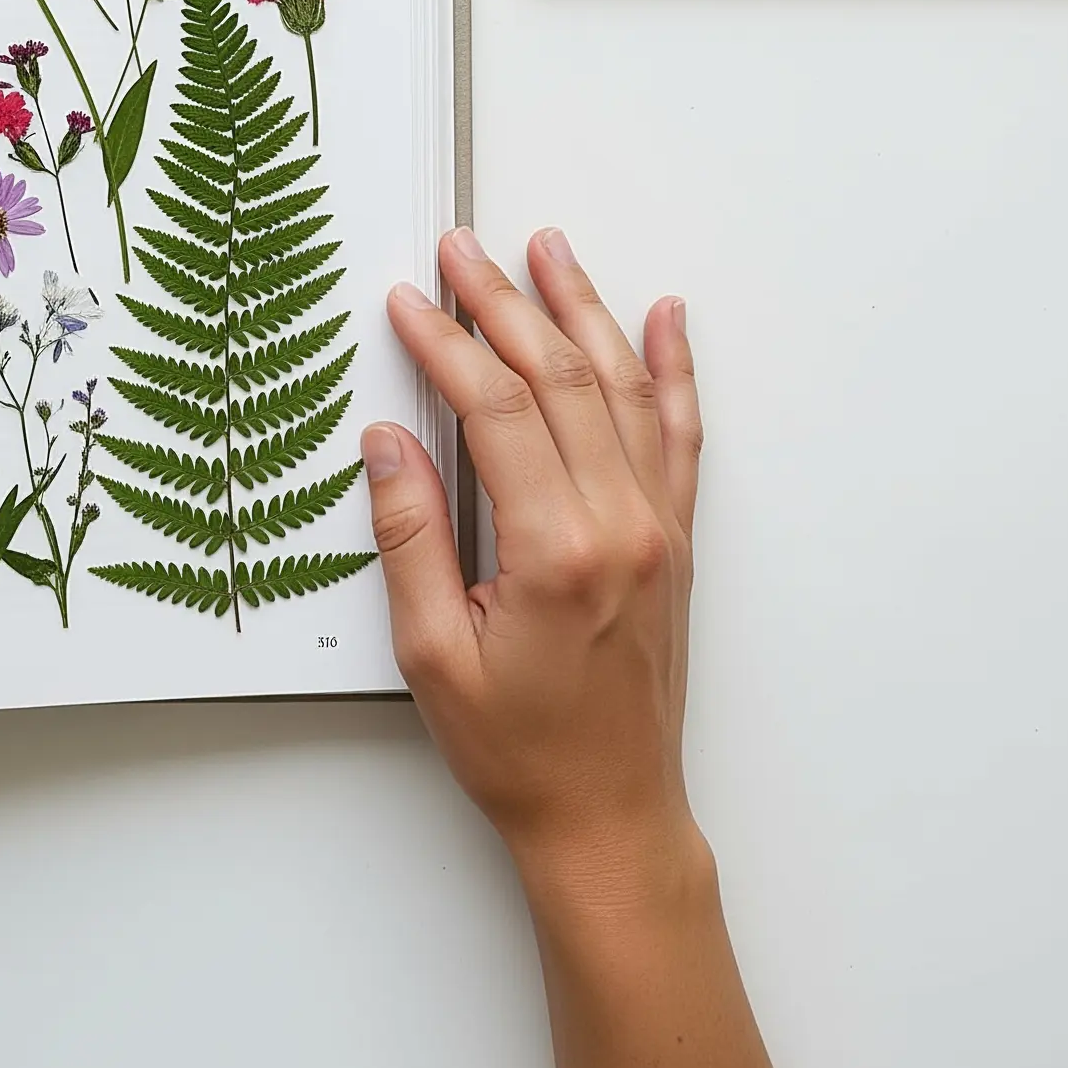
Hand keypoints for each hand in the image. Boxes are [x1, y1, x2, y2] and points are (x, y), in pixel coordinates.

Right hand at [365, 227, 779, 1067]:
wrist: (610, 818)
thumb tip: (388, 444)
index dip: (447, 346)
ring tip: (548, 249)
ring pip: (622, 387)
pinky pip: (679, 433)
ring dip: (583, 309)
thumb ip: (411, 539)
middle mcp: (622, 525)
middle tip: (462, 251)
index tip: (410, 303)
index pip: (497, 409)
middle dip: (505, 303)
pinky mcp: (676, 540)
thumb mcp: (434, 656)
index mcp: (558, 551)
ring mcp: (659, 528)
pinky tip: (665, 320)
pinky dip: (673, 369)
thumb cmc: (522, 753)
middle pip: (560, 377)